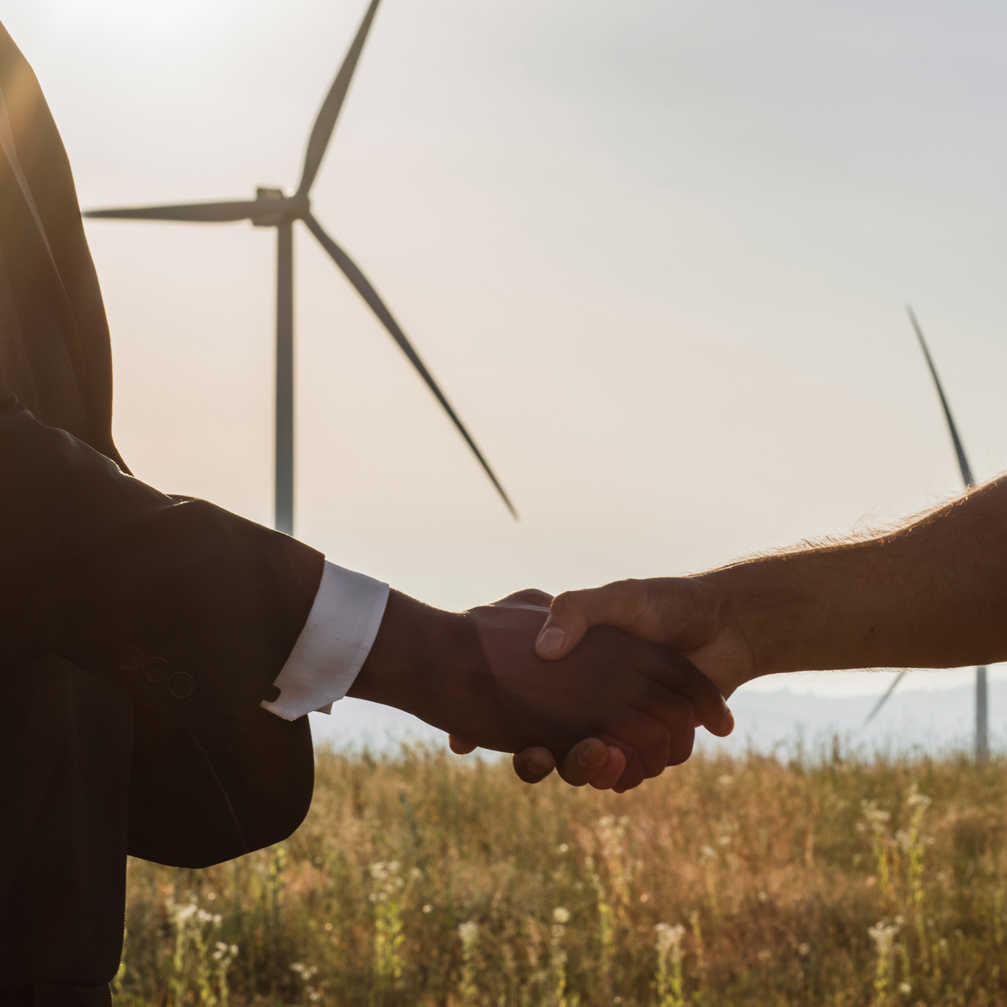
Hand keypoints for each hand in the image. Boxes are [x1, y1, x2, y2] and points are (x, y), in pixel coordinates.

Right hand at [447, 587, 734, 790]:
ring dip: (592, 769)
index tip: (490, 741)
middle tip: (549, 754)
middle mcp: (593, 704)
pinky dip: (629, 772)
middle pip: (558, 747)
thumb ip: (575, 612)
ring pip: (594, 765)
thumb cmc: (666, 604)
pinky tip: (628, 764)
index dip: (499, 728)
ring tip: (602, 756)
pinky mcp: (657, 742)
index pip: (524, 705)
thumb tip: (544, 650)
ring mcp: (624, 725)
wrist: (729, 622)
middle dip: (553, 757)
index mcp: (575, 673)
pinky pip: (634, 771)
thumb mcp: (614, 599)